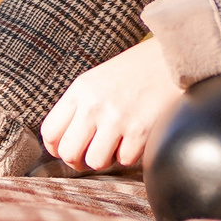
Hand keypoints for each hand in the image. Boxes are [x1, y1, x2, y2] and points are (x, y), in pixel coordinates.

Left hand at [39, 38, 181, 172]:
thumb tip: (62, 142)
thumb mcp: (96, 80)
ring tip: (115, 144)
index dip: (55, 148)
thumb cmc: (133, 71)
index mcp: (80, 90)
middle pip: (68, 153)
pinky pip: (125, 160)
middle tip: (90, 155)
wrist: (170, 58)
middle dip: (78, 161)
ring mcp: (117, 118)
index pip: (49, 132)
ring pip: (95, 162)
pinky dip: (130, 154)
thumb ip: (78, 106)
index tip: (67, 150)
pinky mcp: (140, 130)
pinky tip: (134, 138)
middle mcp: (94, 104)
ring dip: (106, 160)